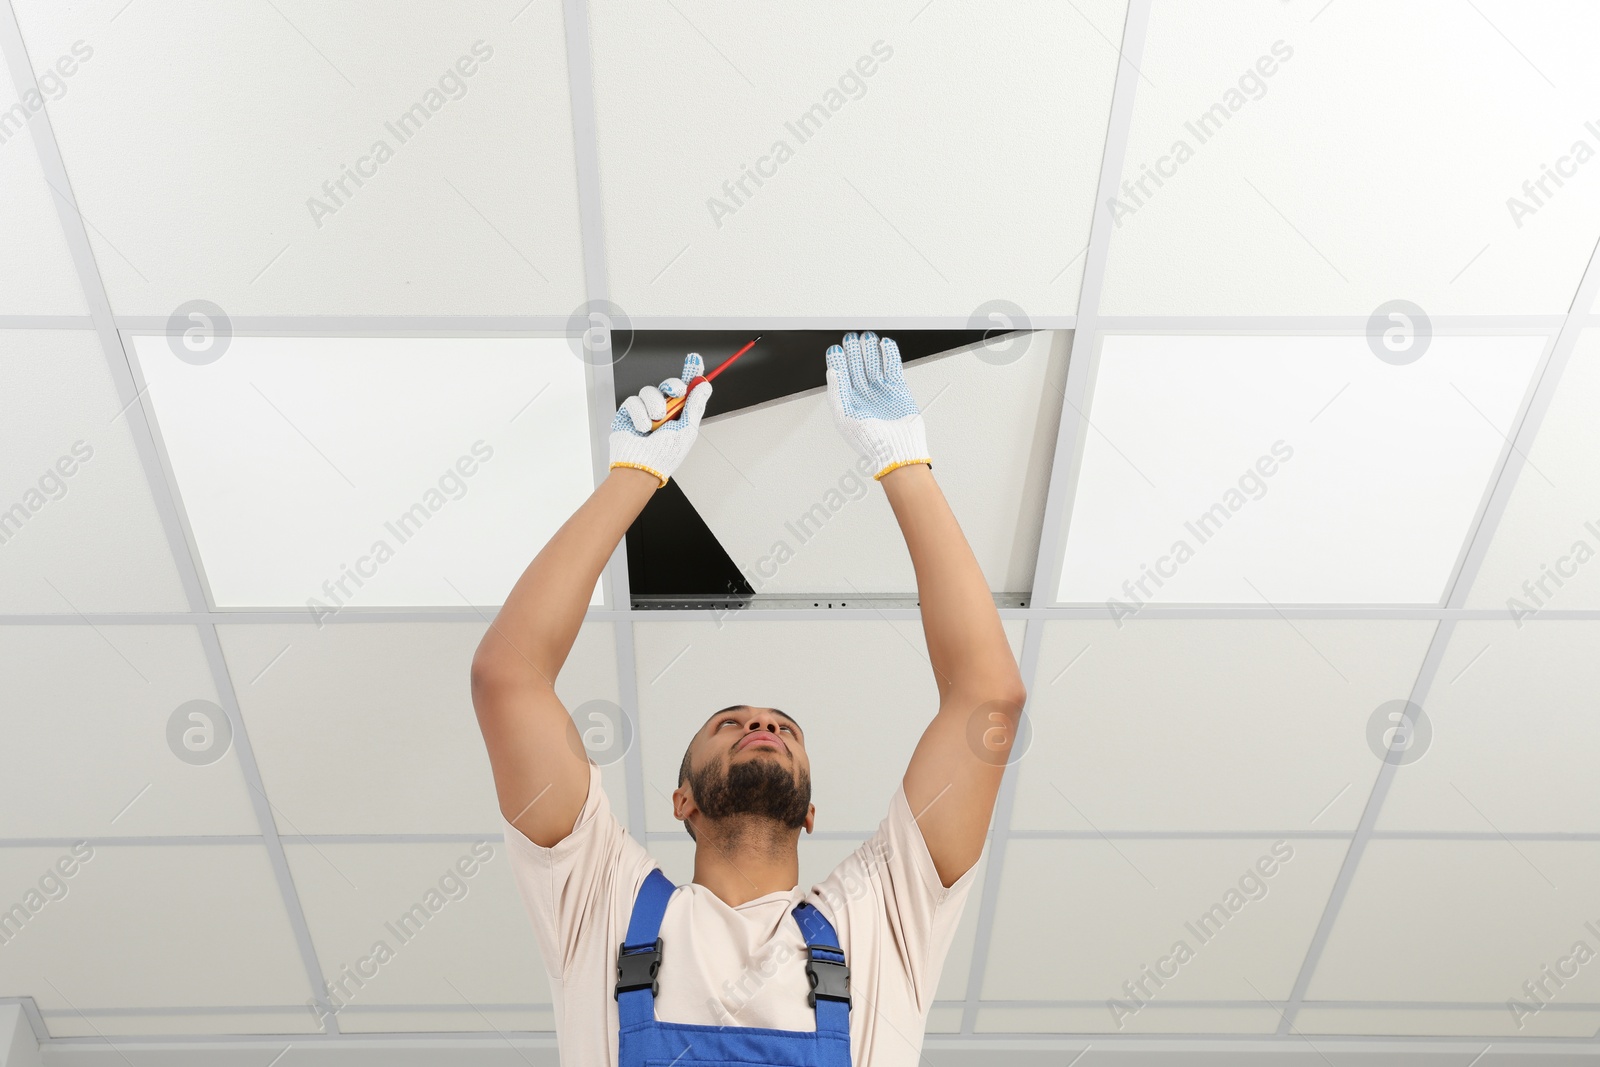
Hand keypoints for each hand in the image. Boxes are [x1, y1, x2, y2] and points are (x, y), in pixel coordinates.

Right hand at [608, 353, 712, 487]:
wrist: (641, 468)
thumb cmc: (665, 455)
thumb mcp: (687, 430)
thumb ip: (695, 406)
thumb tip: (704, 385)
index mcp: (679, 414)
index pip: (686, 389)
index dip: (691, 373)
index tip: (695, 360)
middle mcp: (663, 410)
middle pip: (668, 385)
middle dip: (673, 384)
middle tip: (677, 392)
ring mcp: (645, 410)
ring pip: (649, 390)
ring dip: (655, 405)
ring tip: (655, 423)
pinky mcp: (628, 413)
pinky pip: (634, 401)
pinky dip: (639, 414)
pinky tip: (642, 428)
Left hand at [823, 331, 930, 479]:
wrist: (896, 450)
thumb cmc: (869, 441)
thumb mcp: (844, 417)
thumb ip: (836, 393)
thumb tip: (832, 372)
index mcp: (848, 401)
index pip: (841, 375)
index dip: (838, 361)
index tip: (835, 349)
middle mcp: (864, 395)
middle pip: (857, 366)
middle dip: (854, 351)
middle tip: (851, 338)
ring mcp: (880, 391)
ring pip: (874, 364)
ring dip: (870, 350)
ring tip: (867, 337)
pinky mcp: (898, 390)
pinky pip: (892, 367)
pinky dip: (889, 355)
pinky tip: (885, 344)